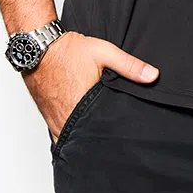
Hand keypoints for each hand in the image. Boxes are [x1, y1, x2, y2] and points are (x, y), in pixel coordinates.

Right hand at [23, 31, 159, 142]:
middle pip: (83, 141)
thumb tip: (153, 76)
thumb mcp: (104, 52)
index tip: (120, 145)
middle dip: (97, 144)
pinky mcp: (47, 116)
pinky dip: (70, 134)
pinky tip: (80, 131)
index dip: (110, 142)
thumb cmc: (69, 50)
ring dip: (82, 140)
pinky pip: (59, 132)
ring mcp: (53, 120)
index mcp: (80, 107)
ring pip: (70, 140)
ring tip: (98, 140)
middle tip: (112, 145)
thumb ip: (130, 65)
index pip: (97, 135)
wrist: (39, 46)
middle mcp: (64, 119)